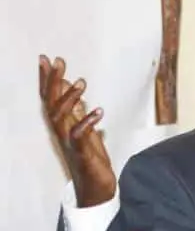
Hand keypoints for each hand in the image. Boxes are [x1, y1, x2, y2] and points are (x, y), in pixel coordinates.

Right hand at [39, 55, 116, 206]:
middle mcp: (62, 132)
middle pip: (51, 104)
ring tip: (82, 82)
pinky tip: (99, 111)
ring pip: (62, 118)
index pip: (50, 98)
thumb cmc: (87, 155)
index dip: (46, 79)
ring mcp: (70, 143)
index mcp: (62, 124)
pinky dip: (87, 123)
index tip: (45, 57)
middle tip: (59, 61)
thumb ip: (75, 106)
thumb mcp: (81, 125)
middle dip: (53, 82)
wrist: (94, 188)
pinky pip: (80, 137)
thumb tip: (68, 82)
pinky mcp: (82, 154)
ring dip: (70, 99)